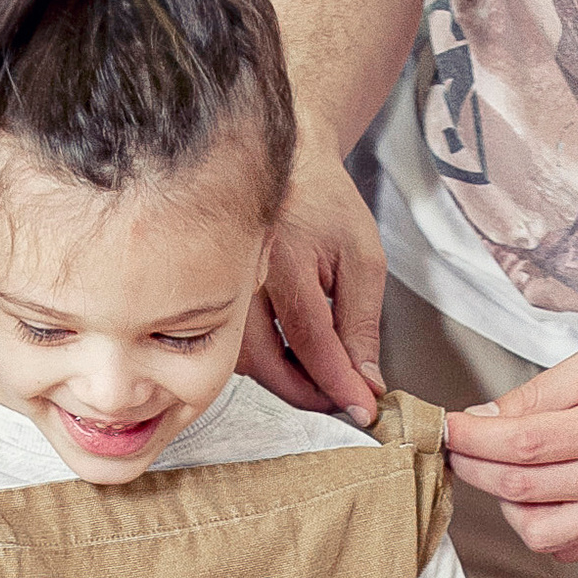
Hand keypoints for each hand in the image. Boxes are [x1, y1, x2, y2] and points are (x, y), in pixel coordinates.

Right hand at [239, 144, 386, 423]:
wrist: (287, 168)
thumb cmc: (326, 206)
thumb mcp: (363, 259)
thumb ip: (362, 323)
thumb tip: (364, 380)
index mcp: (284, 257)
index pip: (310, 338)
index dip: (337, 382)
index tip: (361, 409)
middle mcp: (243, 274)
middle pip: (266, 360)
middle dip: (307, 393)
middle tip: (343, 401)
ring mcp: (221, 285)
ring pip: (244, 361)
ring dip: (284, 382)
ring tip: (322, 379)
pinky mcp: (212, 297)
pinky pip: (235, 347)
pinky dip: (265, 364)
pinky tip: (293, 359)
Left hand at [444, 342, 577, 559]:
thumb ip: (535, 395)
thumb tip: (483, 418)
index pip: (519, 445)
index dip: (471, 439)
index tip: (449, 427)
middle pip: (519, 488)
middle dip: (473, 468)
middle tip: (460, 450)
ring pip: (538, 532)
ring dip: (506, 504)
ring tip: (507, 474)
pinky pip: (568, 548)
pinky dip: (541, 527)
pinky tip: (541, 497)